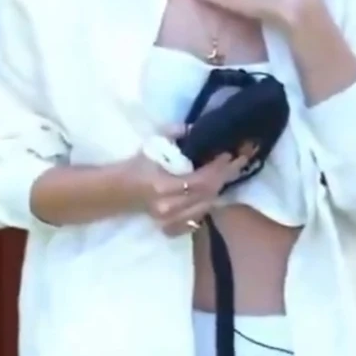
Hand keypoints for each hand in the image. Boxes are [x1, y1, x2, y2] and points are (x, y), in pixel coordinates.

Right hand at [132, 130, 255, 236]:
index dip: (218, 168)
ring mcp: (169, 221)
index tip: (229, 153)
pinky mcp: (170, 228)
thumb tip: (196, 127)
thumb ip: (174, 135)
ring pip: (205, 208)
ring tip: (231, 173)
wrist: (115, 193)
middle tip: (240, 160)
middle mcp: (168, 207)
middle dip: (225, 176)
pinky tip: (215, 193)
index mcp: (162, 186)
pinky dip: (207, 206)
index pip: (200, 181)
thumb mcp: (151, 147)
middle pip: (207, 195)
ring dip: (219, 190)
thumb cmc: (134, 167)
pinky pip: (196, 220)